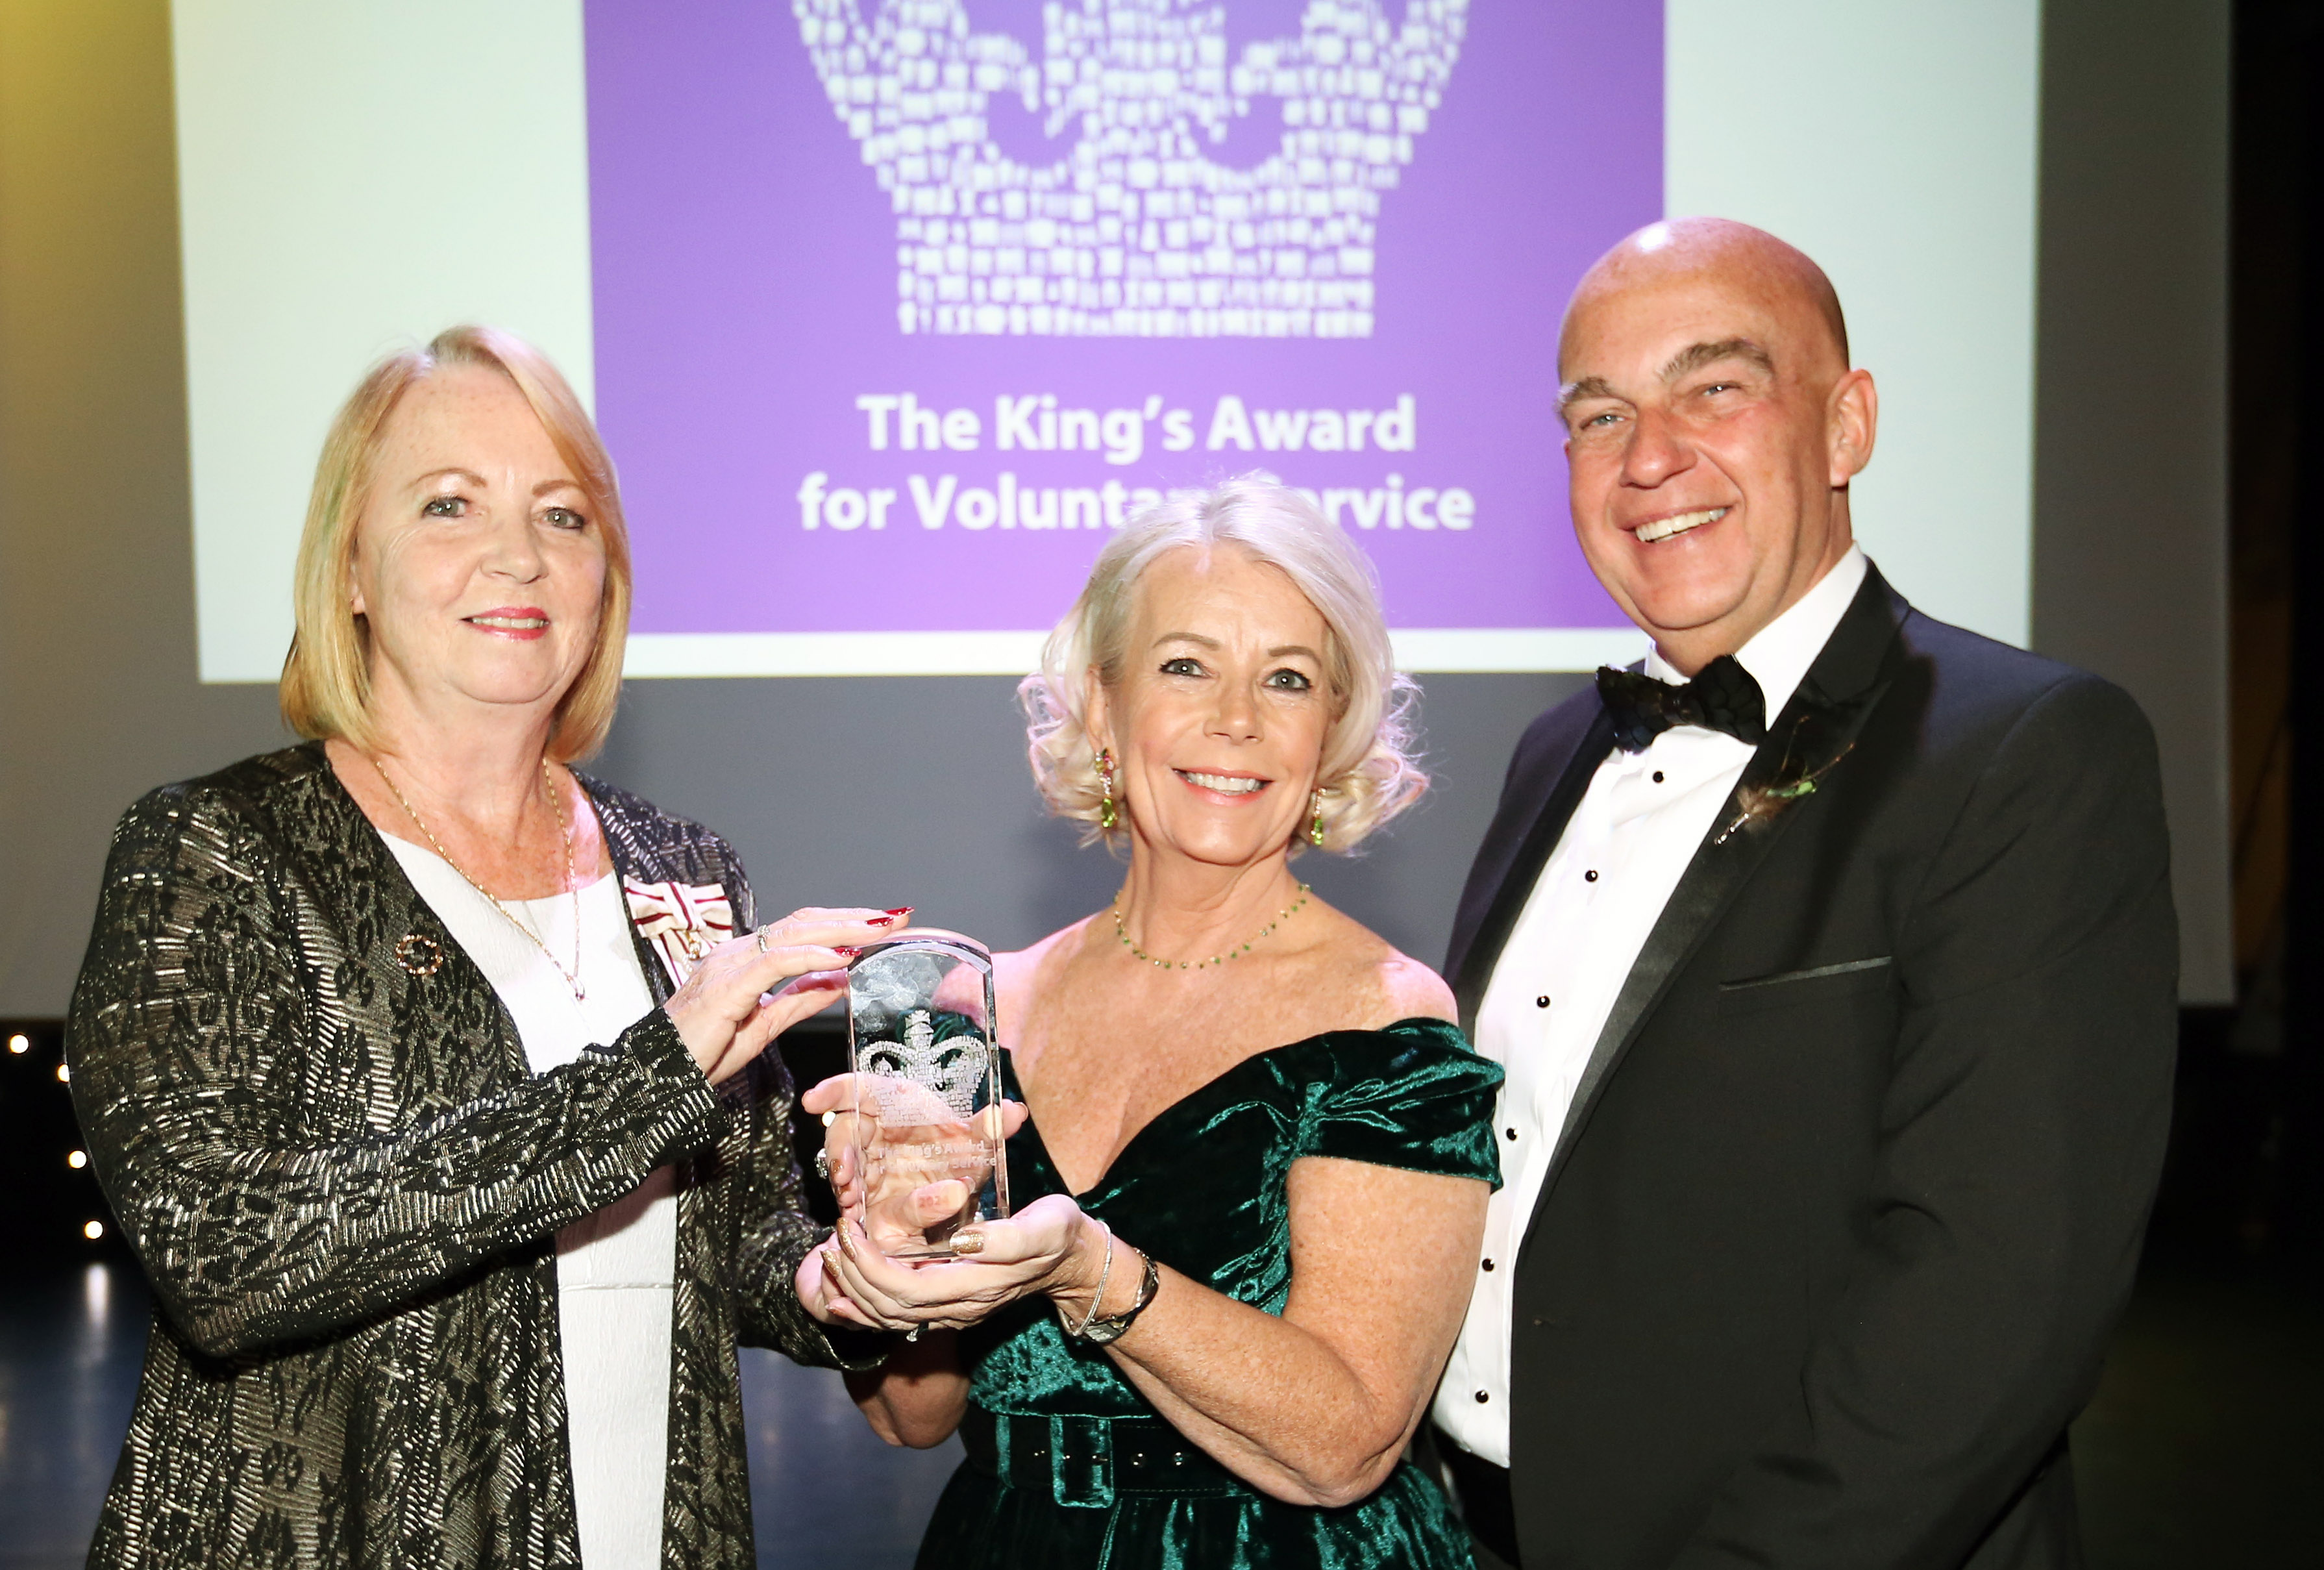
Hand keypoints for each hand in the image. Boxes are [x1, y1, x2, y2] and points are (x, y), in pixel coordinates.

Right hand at [662, 907, 907, 1084]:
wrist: (657, 1078)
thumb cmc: (700, 1052)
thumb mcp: (763, 1026)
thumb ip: (799, 1000)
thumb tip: (839, 979)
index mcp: (747, 959)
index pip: (803, 929)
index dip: (845, 923)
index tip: (883, 925)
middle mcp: (738, 953)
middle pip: (805, 923)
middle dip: (854, 919)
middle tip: (896, 917)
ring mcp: (729, 965)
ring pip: (793, 934)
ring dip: (842, 929)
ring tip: (880, 930)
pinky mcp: (725, 987)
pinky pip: (774, 963)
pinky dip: (810, 956)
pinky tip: (840, 958)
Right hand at [799, 1074, 1026, 1251]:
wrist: (956, 1201)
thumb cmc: (960, 1161)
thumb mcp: (977, 1148)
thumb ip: (991, 1129)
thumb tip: (1014, 1110)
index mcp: (896, 1104)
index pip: (857, 1087)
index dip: (833, 1090)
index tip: (812, 1100)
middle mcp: (875, 1131)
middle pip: (843, 1128)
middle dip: (839, 1149)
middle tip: (844, 1173)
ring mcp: (865, 1163)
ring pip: (842, 1165)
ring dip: (842, 1179)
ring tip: (851, 1197)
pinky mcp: (863, 1196)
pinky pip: (851, 1197)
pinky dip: (850, 1205)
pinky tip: (855, 1214)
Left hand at [805, 1193, 1111, 1333]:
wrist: (1072, 1259)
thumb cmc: (1058, 1232)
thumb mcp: (1045, 1225)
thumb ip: (1006, 1237)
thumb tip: (963, 1240)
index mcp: (976, 1286)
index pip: (906, 1287)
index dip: (870, 1265)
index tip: (848, 1229)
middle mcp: (959, 1308)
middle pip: (889, 1306)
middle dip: (853, 1275)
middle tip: (832, 1237)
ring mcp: (954, 1312)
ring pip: (889, 1317)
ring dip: (853, 1291)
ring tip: (829, 1258)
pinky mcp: (950, 1306)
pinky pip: (898, 1318)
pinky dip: (866, 1309)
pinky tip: (841, 1297)